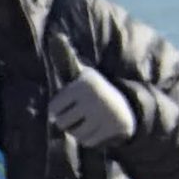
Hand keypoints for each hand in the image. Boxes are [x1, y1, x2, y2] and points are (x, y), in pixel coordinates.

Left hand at [45, 31, 135, 148]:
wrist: (125, 105)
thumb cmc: (91, 90)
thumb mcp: (79, 74)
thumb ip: (64, 59)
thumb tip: (56, 36)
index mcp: (83, 84)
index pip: (53, 110)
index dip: (59, 110)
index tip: (73, 101)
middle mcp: (96, 97)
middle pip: (62, 123)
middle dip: (69, 121)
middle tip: (84, 112)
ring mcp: (106, 114)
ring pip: (75, 134)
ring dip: (79, 131)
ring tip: (91, 119)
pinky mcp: (115, 129)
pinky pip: (88, 142)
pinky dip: (91, 139)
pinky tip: (100, 128)